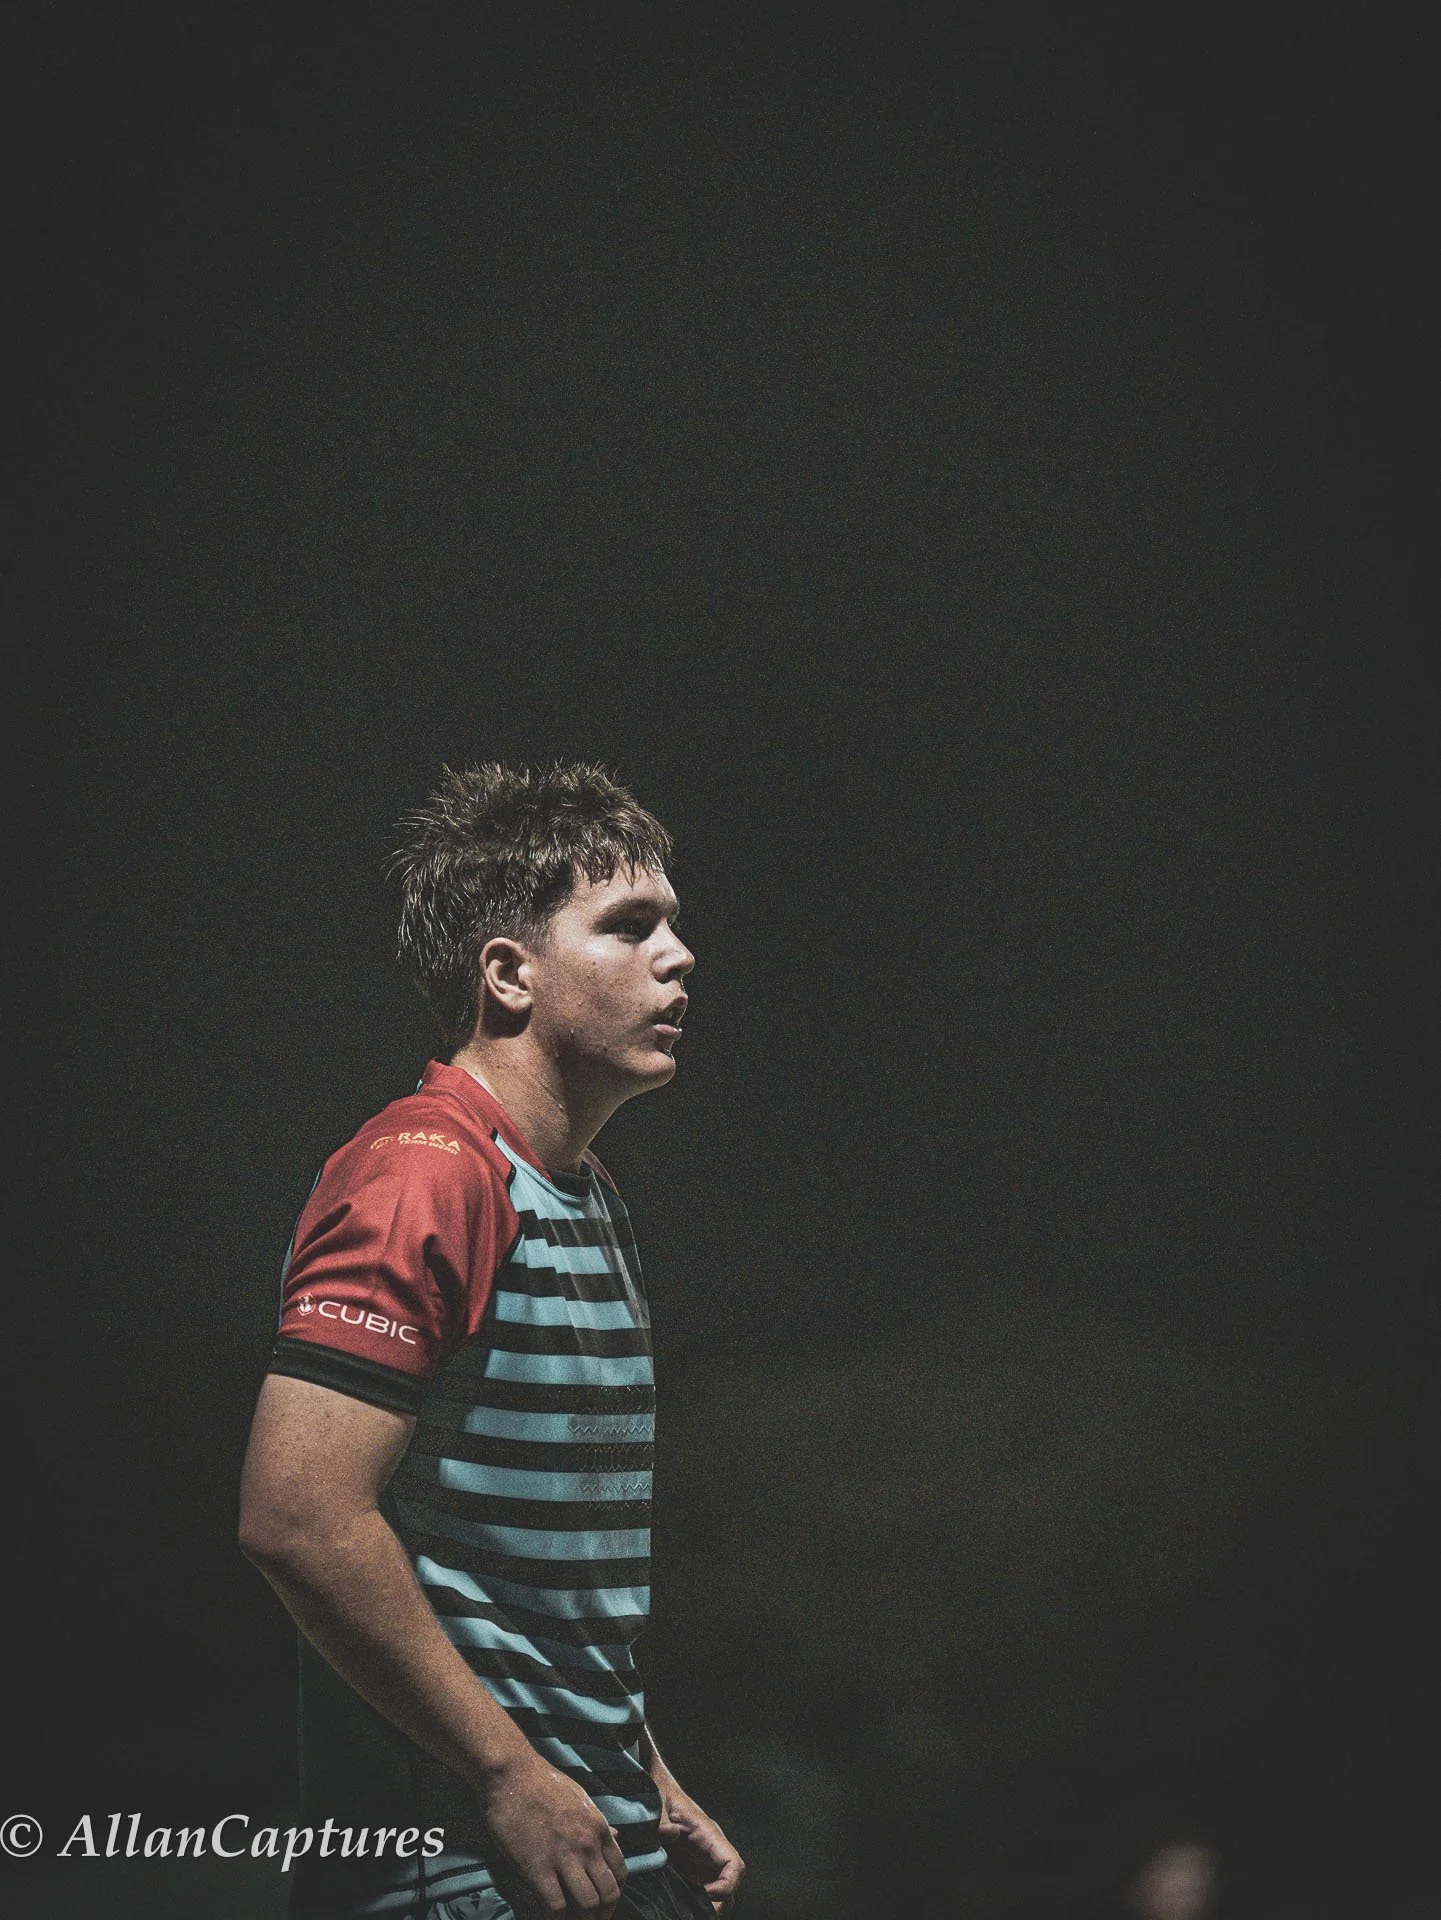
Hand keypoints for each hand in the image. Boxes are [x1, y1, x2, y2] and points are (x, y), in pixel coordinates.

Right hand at [476, 1747, 628, 1918]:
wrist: (512, 1774)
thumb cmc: (544, 1783)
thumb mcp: (580, 1799)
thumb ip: (598, 1824)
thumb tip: (616, 1838)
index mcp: (598, 1829)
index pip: (620, 1873)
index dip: (615, 1894)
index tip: (604, 1904)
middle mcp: (587, 1845)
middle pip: (608, 1894)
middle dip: (603, 1914)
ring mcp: (564, 1857)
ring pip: (588, 1904)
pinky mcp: (538, 1867)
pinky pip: (556, 1907)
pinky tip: (549, 1919)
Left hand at [657, 1779, 744, 1914]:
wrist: (656, 1793)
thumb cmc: (663, 1798)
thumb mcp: (660, 1806)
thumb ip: (663, 1819)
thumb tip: (668, 1832)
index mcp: (709, 1836)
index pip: (734, 1864)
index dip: (727, 1884)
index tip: (707, 1893)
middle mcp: (711, 1852)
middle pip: (731, 1882)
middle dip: (721, 1903)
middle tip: (697, 1911)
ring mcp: (703, 1861)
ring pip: (719, 1888)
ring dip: (710, 1903)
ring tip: (689, 1910)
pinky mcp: (692, 1868)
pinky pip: (704, 1889)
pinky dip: (698, 1900)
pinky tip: (681, 1904)